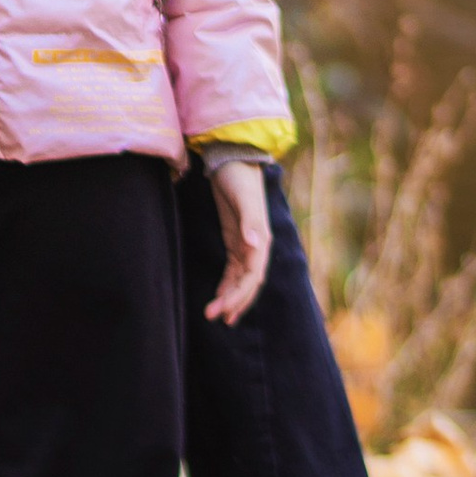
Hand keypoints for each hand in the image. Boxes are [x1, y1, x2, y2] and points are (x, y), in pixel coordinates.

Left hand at [204, 161, 270, 323]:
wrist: (233, 159)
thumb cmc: (239, 178)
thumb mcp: (243, 198)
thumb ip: (250, 222)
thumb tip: (255, 246)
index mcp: (261, 240)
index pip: (253, 277)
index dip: (240, 296)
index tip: (224, 309)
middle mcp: (256, 246)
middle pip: (247, 283)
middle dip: (233, 302)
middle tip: (213, 317)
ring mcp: (245, 245)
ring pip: (239, 280)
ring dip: (229, 298)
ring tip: (215, 316)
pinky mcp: (235, 240)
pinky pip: (232, 270)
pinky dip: (226, 285)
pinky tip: (218, 298)